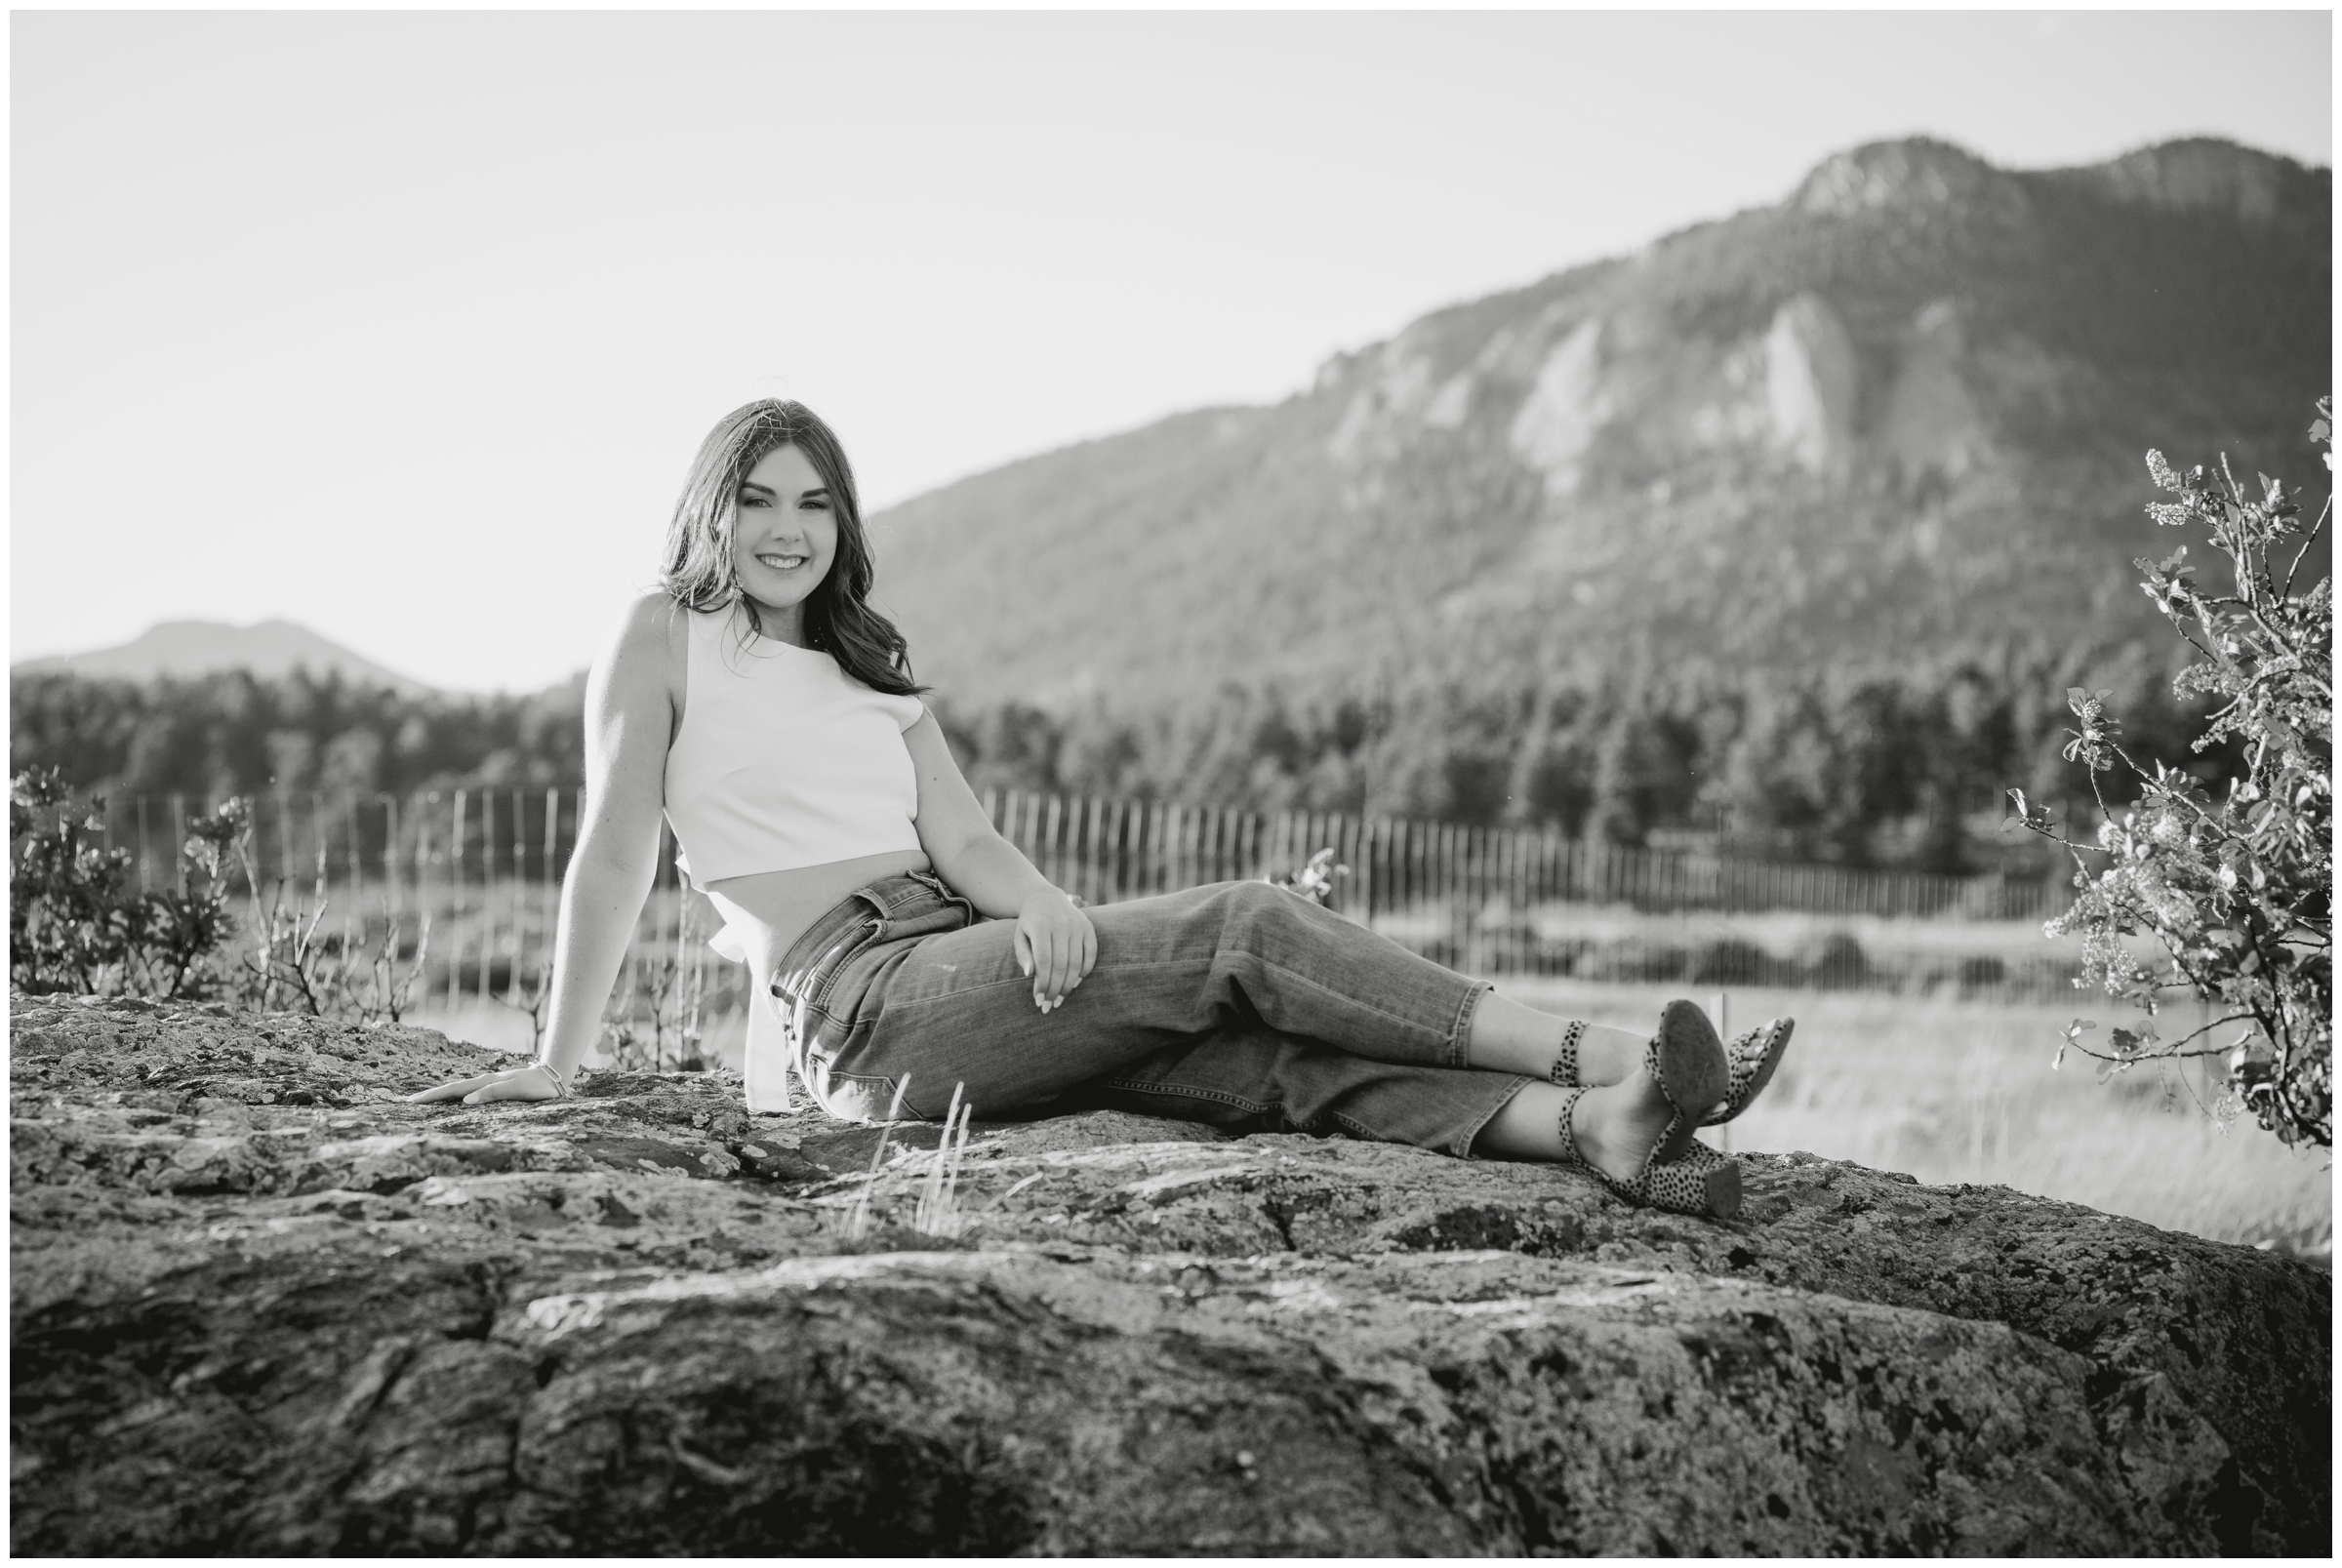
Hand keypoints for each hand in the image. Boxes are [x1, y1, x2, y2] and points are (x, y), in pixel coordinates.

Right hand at [406, 1061, 566, 1104]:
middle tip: (410, 1101)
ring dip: (442, 1095)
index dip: (433, 1096)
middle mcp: (484, 1082)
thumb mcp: (515, 1091)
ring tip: (425, 1100)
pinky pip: (469, 1092)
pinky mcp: (495, 1088)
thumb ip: (491, 1095)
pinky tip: (453, 1100)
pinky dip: (456, 1095)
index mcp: (485, 1083)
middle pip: (452, 1088)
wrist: (553, 1078)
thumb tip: (464, 1101)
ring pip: (459, 1089)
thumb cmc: (537, 1087)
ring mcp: (489, 1084)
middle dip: (431, 1095)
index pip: (453, 1090)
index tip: (413, 1101)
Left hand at [1013, 889, 1095, 1012]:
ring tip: (1059, 999)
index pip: (1043, 961)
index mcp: (1041, 925)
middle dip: (1054, 989)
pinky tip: (1074, 984)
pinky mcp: (1089, 928)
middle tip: (1049, 1006)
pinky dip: (1084, 972)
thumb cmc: (1029, 924)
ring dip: (1068, 986)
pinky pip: (1091, 955)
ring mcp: (1078, 925)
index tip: (1038, 1000)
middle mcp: (1061, 924)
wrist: (1046, 900)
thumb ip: (1022, 955)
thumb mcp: (1019, 936)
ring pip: (1076, 963)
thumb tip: (1030, 975)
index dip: (1042, 983)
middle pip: (1061, 965)